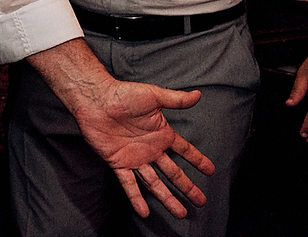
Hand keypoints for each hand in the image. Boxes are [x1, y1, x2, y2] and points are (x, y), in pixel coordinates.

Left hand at [72, 79, 215, 218]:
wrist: (96, 100)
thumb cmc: (123, 94)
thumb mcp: (154, 95)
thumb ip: (176, 100)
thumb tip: (198, 95)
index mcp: (161, 134)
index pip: (185, 150)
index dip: (197, 160)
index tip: (211, 171)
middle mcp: (150, 149)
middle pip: (173, 172)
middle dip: (187, 187)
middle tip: (201, 201)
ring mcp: (135, 158)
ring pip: (154, 183)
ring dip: (167, 198)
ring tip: (180, 213)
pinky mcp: (118, 162)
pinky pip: (129, 184)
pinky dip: (136, 198)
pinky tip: (144, 212)